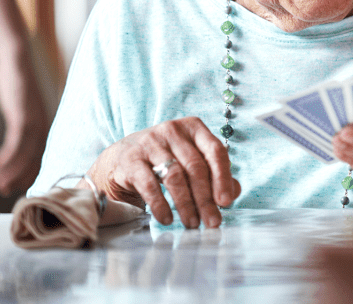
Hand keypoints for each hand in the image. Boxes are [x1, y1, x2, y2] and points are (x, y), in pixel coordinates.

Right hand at [0, 0, 50, 194]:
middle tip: (9, 191)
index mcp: (46, 123)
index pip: (42, 154)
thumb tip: (20, 138)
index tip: (22, 185)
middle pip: (37, 157)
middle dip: (23, 176)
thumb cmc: (18, 84)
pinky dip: (7, 156)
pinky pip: (16, 141)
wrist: (16, 61)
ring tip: (0, 185)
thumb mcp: (24, 106)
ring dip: (13, 171)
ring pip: (26, 153)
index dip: (32, 171)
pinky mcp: (23, 114)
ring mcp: (35, 119)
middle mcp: (44, 124)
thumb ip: (24, 122)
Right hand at [86, 117, 240, 227]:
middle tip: (212, 222)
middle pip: (196, 167)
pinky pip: (150, 185)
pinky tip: (167, 219)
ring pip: (175, 176)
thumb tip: (233, 193)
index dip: (223, 177)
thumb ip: (214, 175)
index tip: (226, 202)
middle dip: (206, 199)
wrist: (120, 160)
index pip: (215, 151)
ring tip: (192, 224)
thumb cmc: (164, 162)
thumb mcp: (190, 162)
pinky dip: (160, 205)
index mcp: (193, 128)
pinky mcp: (131, 160)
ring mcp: (150, 143)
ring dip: (186, 204)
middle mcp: (172, 130)